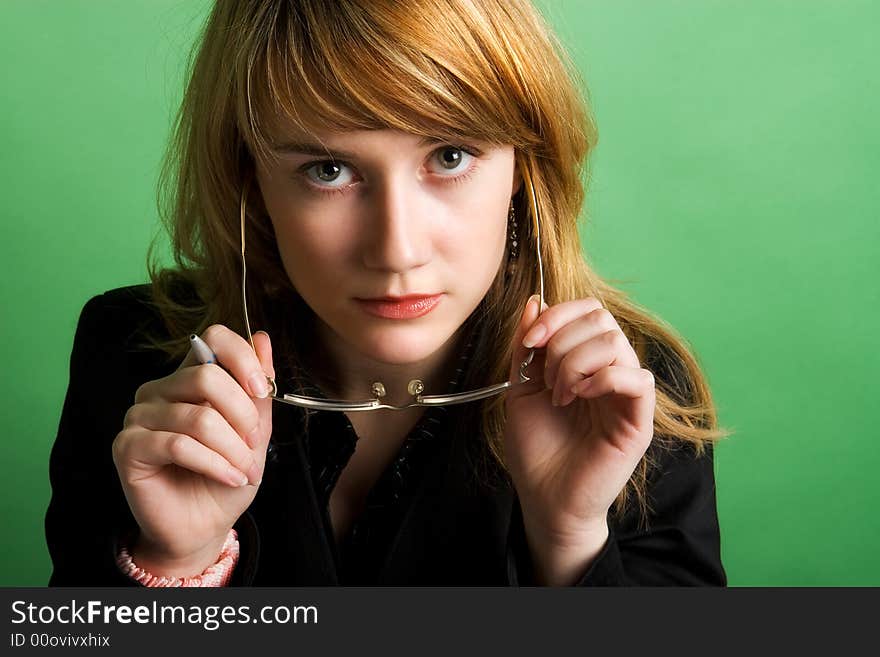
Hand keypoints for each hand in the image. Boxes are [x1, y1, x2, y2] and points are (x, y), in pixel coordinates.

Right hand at [111, 325, 273, 576]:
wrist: (204, 526)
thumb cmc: (226, 476)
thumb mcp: (254, 431)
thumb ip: (257, 388)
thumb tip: (262, 338)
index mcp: (190, 377)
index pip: (212, 338)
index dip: (242, 359)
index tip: (263, 391)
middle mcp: (160, 389)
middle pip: (207, 377)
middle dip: (243, 416)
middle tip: (255, 446)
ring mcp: (139, 416)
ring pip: (198, 418)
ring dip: (233, 450)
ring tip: (245, 471)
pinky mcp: (127, 446)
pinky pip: (178, 445)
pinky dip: (214, 464)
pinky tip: (230, 478)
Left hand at [504, 296, 655, 580]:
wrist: (545, 498)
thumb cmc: (536, 449)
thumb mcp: (520, 388)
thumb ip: (527, 346)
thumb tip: (533, 301)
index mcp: (585, 361)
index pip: (588, 311)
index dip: (558, 314)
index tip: (530, 340)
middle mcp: (610, 371)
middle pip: (602, 318)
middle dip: (563, 338)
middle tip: (545, 375)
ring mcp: (627, 395)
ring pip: (615, 342)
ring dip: (575, 361)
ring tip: (560, 394)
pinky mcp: (639, 420)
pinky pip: (637, 378)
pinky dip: (602, 378)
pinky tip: (579, 397)